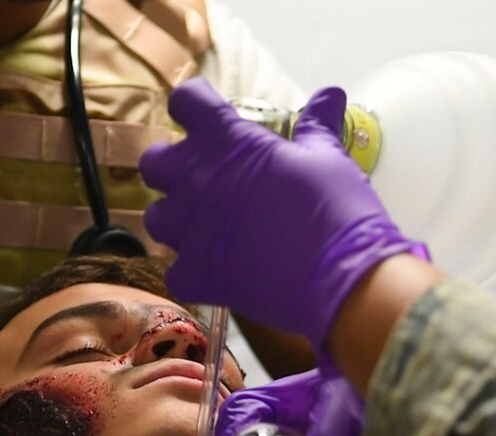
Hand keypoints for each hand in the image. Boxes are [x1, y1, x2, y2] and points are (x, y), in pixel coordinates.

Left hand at [140, 78, 425, 352]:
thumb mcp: (329, 158)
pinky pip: (174, 271)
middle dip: (173, 165)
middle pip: (154, 162)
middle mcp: (196, 180)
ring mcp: (190, 231)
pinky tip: (216, 269)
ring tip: (205, 225)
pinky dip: (192, 271)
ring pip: (156, 217)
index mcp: (227, 141)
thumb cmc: (337, 209)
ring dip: (176, 218)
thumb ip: (317, 125)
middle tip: (203, 176)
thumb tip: (330, 94)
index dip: (196, 106)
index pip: (186, 101)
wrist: (342, 280)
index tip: (211, 117)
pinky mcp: (196, 276)